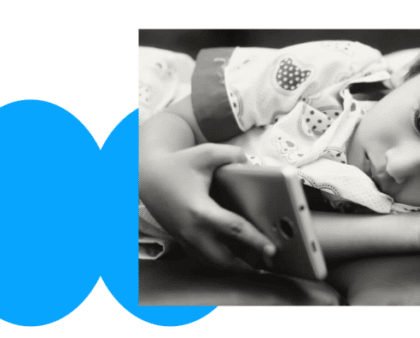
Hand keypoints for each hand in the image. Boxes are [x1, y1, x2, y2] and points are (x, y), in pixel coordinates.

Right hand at [139, 143, 275, 271]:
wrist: (147, 177)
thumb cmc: (178, 165)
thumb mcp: (206, 153)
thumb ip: (232, 155)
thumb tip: (252, 163)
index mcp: (200, 211)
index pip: (234, 230)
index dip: (256, 240)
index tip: (273, 249)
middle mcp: (192, 231)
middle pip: (224, 260)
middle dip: (248, 266)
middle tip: (270, 263)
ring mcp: (186, 240)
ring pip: (214, 264)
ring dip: (235, 267)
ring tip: (259, 264)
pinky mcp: (183, 242)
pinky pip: (205, 259)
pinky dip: (222, 261)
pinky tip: (238, 257)